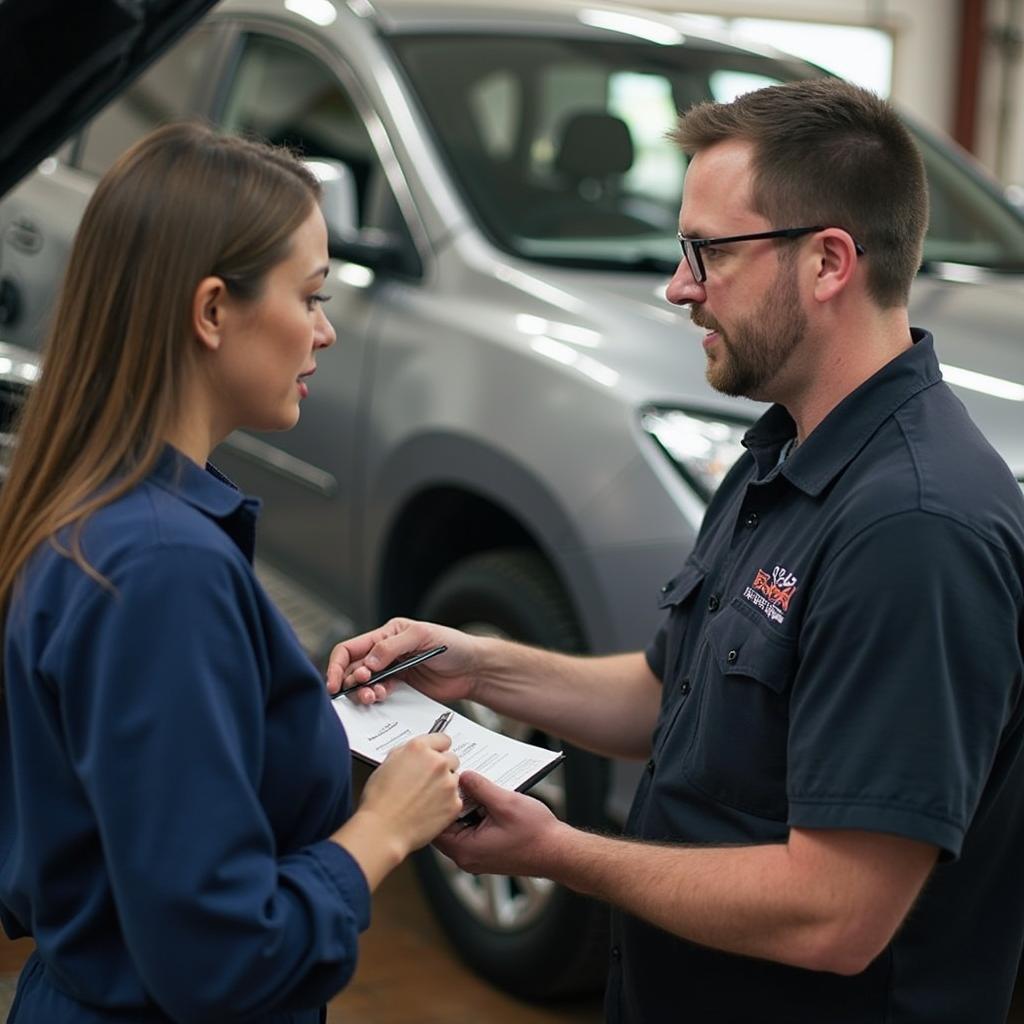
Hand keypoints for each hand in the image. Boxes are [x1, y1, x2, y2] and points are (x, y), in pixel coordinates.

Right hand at [326, 617, 481, 705]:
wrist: (473, 669)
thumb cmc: (453, 645)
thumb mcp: (422, 636)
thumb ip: (392, 647)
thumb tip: (368, 662)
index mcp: (386, 634)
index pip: (350, 648)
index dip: (337, 665)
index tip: (335, 683)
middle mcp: (385, 652)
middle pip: (352, 669)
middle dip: (351, 682)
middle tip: (364, 689)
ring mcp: (392, 671)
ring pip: (364, 685)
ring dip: (363, 692)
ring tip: (374, 697)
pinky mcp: (401, 688)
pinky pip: (380, 694)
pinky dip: (376, 698)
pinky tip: (383, 698)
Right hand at [359, 733, 462, 853]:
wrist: (383, 830)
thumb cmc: (379, 801)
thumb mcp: (386, 764)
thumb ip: (405, 753)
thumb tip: (414, 752)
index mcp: (419, 749)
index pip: (442, 739)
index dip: (438, 748)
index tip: (438, 754)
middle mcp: (437, 763)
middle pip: (452, 758)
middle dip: (443, 767)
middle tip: (428, 781)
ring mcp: (448, 783)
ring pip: (455, 779)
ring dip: (445, 785)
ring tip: (425, 798)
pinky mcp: (454, 804)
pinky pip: (456, 799)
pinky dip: (446, 804)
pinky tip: (430, 810)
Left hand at [433, 772, 566, 878]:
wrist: (558, 852)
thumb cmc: (536, 835)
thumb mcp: (505, 803)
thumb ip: (481, 788)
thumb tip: (463, 776)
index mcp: (465, 849)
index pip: (435, 825)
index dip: (437, 802)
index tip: (440, 782)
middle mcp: (467, 857)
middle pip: (446, 825)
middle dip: (453, 802)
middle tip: (459, 779)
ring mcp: (477, 856)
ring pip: (461, 826)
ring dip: (468, 807)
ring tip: (476, 786)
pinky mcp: (487, 852)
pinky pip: (473, 830)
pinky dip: (477, 814)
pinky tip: (488, 799)